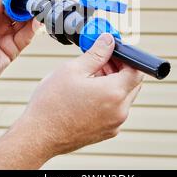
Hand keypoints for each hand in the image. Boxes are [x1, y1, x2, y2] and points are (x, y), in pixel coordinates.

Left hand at [0, 0, 40, 100]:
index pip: (4, 0)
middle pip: (16, 10)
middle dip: (26, 2)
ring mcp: (5, 37)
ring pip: (23, 22)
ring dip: (32, 14)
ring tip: (38, 7)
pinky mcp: (12, 50)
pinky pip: (25, 37)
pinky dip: (32, 29)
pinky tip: (35, 21)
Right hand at [15, 33, 143, 158]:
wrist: (38, 136)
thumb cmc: (52, 103)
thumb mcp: (73, 69)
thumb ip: (96, 53)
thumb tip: (108, 40)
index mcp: (114, 93)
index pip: (137, 71)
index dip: (128, 58)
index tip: (113, 52)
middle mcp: (120, 111)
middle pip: (132, 84)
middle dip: (120, 69)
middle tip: (101, 61)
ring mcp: (114, 124)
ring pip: (124, 98)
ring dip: (114, 84)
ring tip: (90, 76)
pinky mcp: (106, 132)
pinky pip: (115, 111)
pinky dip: (108, 99)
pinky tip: (88, 94)